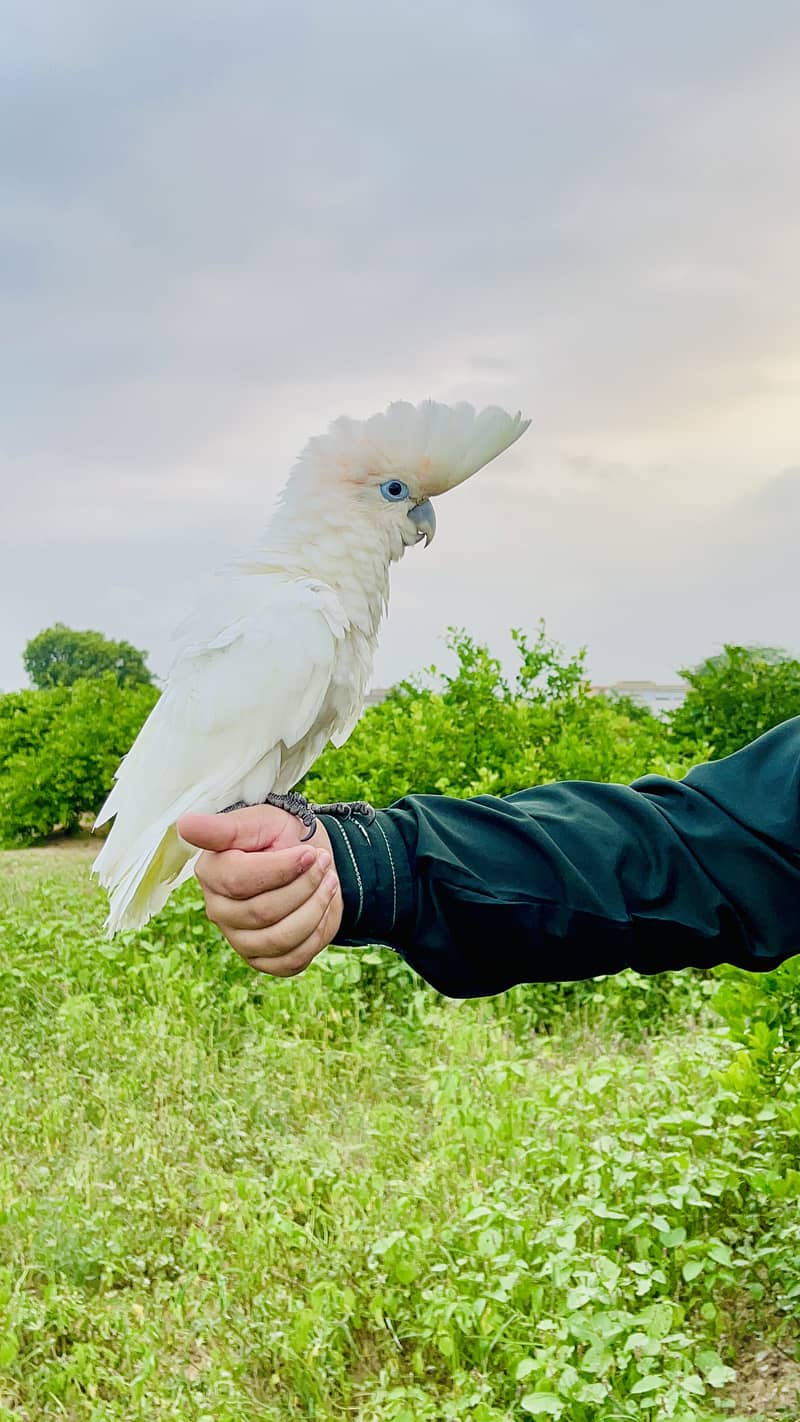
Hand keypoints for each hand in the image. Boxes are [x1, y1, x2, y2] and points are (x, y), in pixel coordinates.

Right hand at [177, 805, 342, 975]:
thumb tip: (184, 825)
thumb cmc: (278, 836)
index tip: (310, 852)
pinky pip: (290, 961)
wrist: (308, 860)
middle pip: (262, 912)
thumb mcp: (257, 822)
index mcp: (211, 874)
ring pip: (279, 939)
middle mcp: (219, 910)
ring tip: (328, 882)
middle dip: (304, 886)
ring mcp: (238, 939)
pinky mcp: (262, 959)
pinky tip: (323, 908)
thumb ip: (222, 828)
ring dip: (314, 909)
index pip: (239, 881)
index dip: (280, 869)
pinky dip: (316, 935)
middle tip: (324, 863)